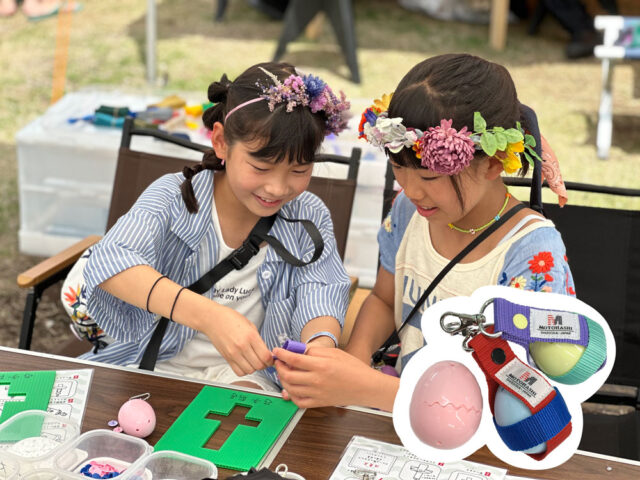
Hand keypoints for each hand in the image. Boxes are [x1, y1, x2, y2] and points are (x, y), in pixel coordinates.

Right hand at [201, 304, 272, 375]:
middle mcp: (242, 346)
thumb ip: (258, 340)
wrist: (214, 319)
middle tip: (264, 361)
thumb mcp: (250, 325)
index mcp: (251, 336)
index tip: (271, 359)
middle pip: (259, 365)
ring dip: (254, 368)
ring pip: (250, 370)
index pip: (265, 356)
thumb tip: (266, 353)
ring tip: (254, 361)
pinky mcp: (227, 358)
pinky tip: (245, 364)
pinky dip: (244, 371)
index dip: (271, 360)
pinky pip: (239, 372)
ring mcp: (233, 353)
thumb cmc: (231, 319)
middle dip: (264, 365)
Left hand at [273, 346, 393, 408]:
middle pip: (288, 375)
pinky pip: (299, 402)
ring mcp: (317, 394)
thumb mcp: (334, 353)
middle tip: (279, 362)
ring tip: (284, 373)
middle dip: (279, 368)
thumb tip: (298, 350)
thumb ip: (315, 351)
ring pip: (290, 389)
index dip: (282, 355)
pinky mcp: (319, 403)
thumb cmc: (353, 368)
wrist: (366, 387)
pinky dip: (291, 395)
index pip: (294, 359)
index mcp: (321, 365)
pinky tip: (292, 388)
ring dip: (283, 380)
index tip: (277, 351)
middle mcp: (317, 380)